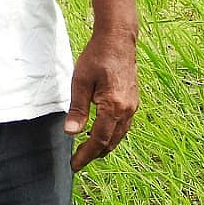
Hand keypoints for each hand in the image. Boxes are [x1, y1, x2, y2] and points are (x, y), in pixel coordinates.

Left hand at [65, 27, 138, 171]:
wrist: (118, 39)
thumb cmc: (96, 56)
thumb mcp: (80, 81)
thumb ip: (77, 109)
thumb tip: (70, 133)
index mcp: (113, 107)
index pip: (99, 140)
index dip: (86, 154)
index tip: (74, 165)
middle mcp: (127, 110)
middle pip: (111, 142)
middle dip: (94, 154)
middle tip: (77, 161)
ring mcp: (132, 106)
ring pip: (119, 135)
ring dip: (103, 146)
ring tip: (87, 152)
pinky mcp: (132, 101)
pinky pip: (123, 126)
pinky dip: (111, 135)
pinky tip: (100, 133)